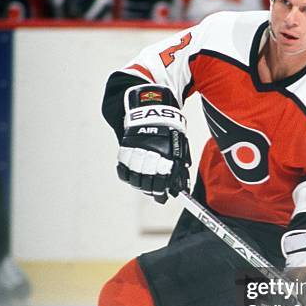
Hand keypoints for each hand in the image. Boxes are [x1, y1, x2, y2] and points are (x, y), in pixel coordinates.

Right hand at [117, 84, 190, 203]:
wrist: (152, 109)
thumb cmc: (168, 129)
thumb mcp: (179, 146)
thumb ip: (179, 166)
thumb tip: (182, 184)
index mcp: (166, 155)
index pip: (163, 181)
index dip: (161, 192)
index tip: (162, 196)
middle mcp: (150, 154)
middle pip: (147, 181)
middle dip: (151, 189)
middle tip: (154, 191)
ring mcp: (136, 152)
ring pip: (134, 177)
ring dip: (139, 183)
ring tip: (143, 185)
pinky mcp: (125, 149)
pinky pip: (122, 169)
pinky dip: (126, 175)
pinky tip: (132, 177)